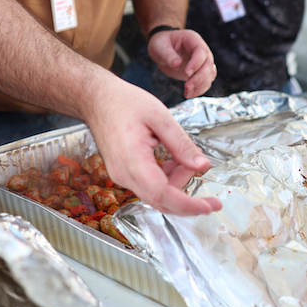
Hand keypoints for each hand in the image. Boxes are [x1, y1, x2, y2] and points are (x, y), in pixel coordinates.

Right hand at [86, 80, 220, 215]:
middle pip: (161, 200)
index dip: (188, 205)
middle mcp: (123, 174)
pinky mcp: (123, 174)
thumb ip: (181, 144)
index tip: (210, 206)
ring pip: (156, 194)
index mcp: (132, 160)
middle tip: (204, 177)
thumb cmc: (124, 103)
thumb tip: (202, 166)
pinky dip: (165, 179)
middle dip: (187, 196)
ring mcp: (121, 176)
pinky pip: (148, 186)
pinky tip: (171, 161)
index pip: (163, 195)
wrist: (97, 99)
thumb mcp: (160, 116)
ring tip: (184, 158)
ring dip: (176, 182)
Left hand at [147, 28, 215, 98]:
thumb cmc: (160, 43)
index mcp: (193, 39)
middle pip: (208, 64)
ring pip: (210, 74)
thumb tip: (177, 65)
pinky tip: (189, 94)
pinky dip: (199, 89)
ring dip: (200, 85)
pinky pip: (206, 81)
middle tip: (186, 87)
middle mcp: (201, 50)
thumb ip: (168, 55)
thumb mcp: (159, 46)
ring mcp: (202, 61)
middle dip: (199, 78)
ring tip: (187, 93)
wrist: (161, 49)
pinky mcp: (199, 72)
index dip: (196, 63)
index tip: (186, 74)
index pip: (201, 51)